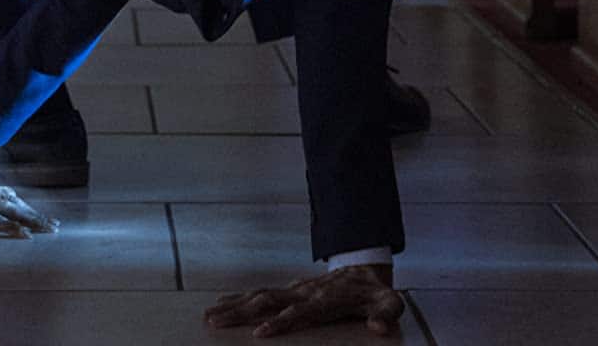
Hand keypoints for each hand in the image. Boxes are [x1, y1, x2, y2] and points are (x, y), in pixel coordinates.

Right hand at [204, 265, 403, 338]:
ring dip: (233, 306)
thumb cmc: (373, 292)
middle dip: (242, 313)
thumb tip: (379, 328)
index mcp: (325, 299)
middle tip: (216, 322)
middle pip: (268, 301)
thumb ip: (385, 314)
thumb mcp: (388, 303)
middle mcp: (304, 293)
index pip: (299, 312)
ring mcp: (294, 290)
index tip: (261, 332)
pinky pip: (259, 294)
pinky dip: (238, 298)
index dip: (282, 322)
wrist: (363, 266)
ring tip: (209, 315)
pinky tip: (221, 304)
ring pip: (258, 296)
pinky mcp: (288, 291)